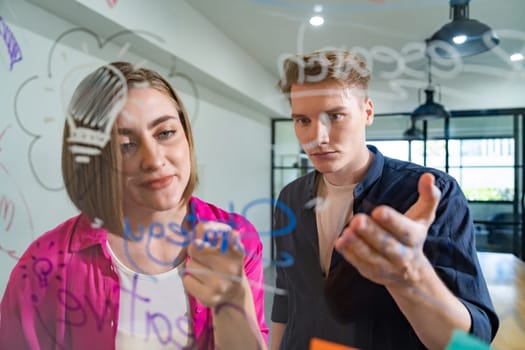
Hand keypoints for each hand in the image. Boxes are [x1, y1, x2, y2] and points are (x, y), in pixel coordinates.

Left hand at [183, 221, 246, 306]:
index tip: (206, 234)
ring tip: (206, 271)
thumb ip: (210, 233)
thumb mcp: (225, 245)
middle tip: (202, 255)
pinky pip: (187, 280)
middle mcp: (230, 266)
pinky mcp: (209, 296)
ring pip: (190, 265)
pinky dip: (190, 280)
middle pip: (195, 247)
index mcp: (236, 250)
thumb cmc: (225, 263)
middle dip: (194, 249)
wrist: (233, 293)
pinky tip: (202, 282)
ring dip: (194, 266)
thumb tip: (191, 233)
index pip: (219, 232)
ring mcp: (220, 283)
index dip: (206, 230)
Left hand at [334, 173, 440, 287]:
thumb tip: (428, 176)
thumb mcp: (423, 217)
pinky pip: (360, 265)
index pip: (404, 230)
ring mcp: (387, 266)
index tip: (378, 210)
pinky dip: (349, 255)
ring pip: (372, 257)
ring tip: (346, 233)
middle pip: (387, 245)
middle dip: (371, 232)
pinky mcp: (372, 273)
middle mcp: (402, 255)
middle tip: (357, 220)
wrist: (412, 275)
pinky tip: (340, 243)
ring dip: (357, 246)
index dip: (392, 221)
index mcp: (414, 238)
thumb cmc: (412, 238)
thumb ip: (428, 196)